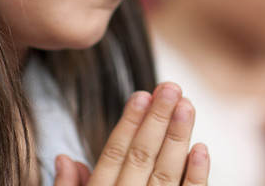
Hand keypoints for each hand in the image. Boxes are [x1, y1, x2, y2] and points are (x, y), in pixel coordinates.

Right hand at [54, 82, 209, 185]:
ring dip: (176, 138)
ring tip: (187, 105)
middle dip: (156, 120)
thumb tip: (63, 157)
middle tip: (171, 87)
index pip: (113, 155)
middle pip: (141, 157)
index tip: (141, 94)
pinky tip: (201, 149)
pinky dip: (195, 176)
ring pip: (165, 173)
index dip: (128, 124)